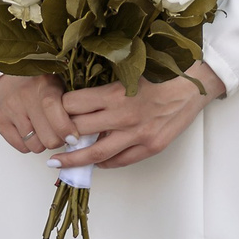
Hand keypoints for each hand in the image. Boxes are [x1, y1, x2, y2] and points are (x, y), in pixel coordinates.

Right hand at [0, 73, 76, 155]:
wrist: (5, 74)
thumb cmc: (37, 82)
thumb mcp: (57, 85)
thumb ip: (68, 106)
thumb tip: (80, 133)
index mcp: (43, 85)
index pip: (53, 110)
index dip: (66, 128)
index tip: (73, 137)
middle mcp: (23, 97)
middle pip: (47, 138)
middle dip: (57, 140)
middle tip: (58, 133)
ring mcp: (8, 109)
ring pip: (34, 145)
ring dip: (42, 142)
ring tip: (42, 129)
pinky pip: (21, 147)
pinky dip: (28, 143)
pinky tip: (29, 129)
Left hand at [58, 64, 224, 169]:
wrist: (190, 88)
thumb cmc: (159, 76)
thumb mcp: (127, 75)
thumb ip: (104, 90)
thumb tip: (77, 103)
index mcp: (115, 92)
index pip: (74, 104)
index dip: (58, 110)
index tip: (50, 113)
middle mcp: (123, 115)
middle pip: (79, 130)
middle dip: (60, 137)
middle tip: (48, 140)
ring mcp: (137, 134)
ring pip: (96, 153)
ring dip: (74, 160)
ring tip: (58, 164)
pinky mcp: (149, 147)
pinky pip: (120, 161)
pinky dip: (104, 163)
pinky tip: (94, 163)